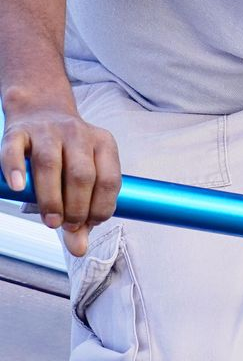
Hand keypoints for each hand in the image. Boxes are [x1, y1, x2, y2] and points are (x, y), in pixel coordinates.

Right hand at [1, 104, 120, 255]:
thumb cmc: (67, 155)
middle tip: (65, 226)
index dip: (100, 207)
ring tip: (50, 220)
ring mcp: (48, 130)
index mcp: (103, 144)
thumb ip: (83, 214)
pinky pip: (15, 150)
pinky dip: (16, 169)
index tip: (86, 225)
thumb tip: (79, 249)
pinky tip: (18, 188)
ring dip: (51, 197)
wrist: (40, 110)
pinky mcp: (18, 131)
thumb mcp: (84, 178)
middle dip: (76, 207)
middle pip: (81, 175)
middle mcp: (78, 134)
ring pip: (50, 164)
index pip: (110, 180)